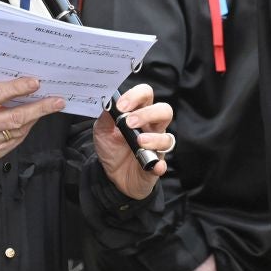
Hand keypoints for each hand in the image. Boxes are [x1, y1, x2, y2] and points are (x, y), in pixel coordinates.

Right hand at [0, 77, 64, 169]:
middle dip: (39, 108)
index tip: (35, 83)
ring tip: (47, 107)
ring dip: (35, 118)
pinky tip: (31, 120)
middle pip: (13, 118)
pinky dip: (25, 129)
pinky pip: (15, 141)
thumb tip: (18, 86)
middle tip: (57, 101)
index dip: (17, 88)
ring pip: (18, 130)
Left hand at [93, 83, 170, 199]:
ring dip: (154, 138)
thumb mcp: (102, 131)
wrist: (113, 175)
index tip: (121, 106)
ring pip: (168, 137)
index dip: (136, 96)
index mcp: (139, 113)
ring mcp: (156, 145)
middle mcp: (152, 127)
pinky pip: (163, 163)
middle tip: (130, 123)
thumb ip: (105, 117)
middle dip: (148, 114)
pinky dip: (159, 164)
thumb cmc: (112, 148)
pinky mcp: (156, 164)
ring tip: (139, 142)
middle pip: (165, 110)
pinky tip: (153, 165)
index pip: (146, 95)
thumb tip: (109, 103)